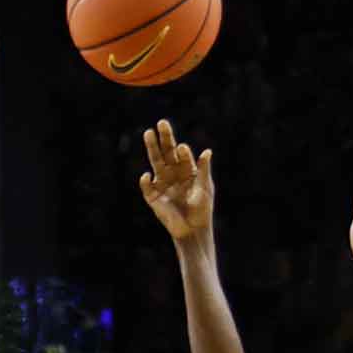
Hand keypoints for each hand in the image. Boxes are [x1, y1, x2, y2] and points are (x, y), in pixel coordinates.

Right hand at [139, 120, 213, 241]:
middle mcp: (173, 173)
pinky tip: (147, 175)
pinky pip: (146, 186)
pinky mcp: (153, 197)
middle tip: (161, 123)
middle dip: (164, 138)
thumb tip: (207, 151)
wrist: (192, 229)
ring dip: (152, 148)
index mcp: (187, 170)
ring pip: (155, 162)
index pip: (182, 155)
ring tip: (148, 133)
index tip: (182, 148)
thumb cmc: (202, 209)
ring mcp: (162, 183)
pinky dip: (145, 181)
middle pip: (167, 152)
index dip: (181, 150)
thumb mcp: (205, 188)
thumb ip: (203, 170)